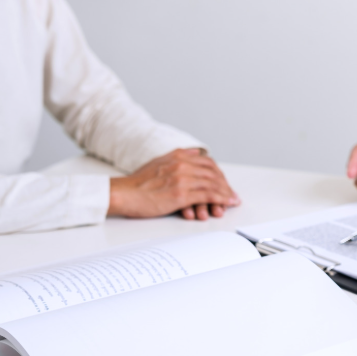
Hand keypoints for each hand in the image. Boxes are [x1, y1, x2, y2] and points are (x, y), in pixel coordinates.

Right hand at [107, 148, 240, 219]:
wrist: (123, 193)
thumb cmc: (137, 183)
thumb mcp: (158, 162)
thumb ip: (177, 156)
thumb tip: (195, 152)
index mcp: (177, 156)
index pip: (207, 161)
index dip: (218, 172)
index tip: (223, 181)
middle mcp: (182, 164)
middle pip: (213, 172)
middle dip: (225, 183)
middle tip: (232, 192)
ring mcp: (182, 179)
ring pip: (213, 184)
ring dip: (227, 193)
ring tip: (234, 200)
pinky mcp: (181, 194)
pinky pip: (209, 195)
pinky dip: (222, 199)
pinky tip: (228, 203)